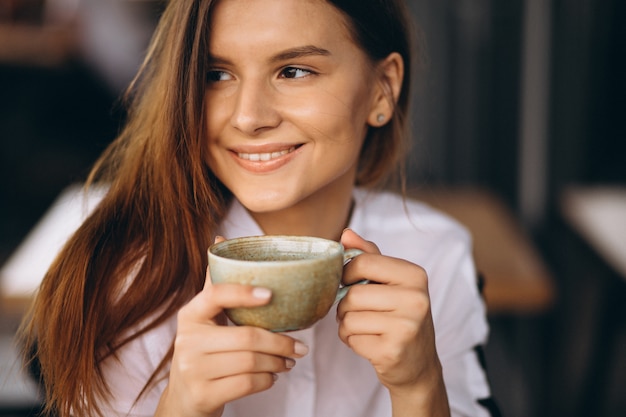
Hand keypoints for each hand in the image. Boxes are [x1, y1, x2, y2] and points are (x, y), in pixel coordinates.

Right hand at [155, 237, 308, 416]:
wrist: (182, 400)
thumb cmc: (202, 352)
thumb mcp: (203, 320)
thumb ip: (215, 286)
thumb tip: (221, 237)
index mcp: (189, 315)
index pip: (216, 295)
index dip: (245, 292)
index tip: (271, 294)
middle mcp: (187, 341)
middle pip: (247, 336)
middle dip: (281, 342)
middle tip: (301, 346)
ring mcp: (193, 370)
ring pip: (251, 362)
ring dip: (278, 362)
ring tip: (290, 360)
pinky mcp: (203, 394)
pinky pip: (247, 384)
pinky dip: (268, 380)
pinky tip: (273, 375)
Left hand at [337, 229, 447, 411]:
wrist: (419, 365)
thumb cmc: (400, 317)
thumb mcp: (391, 283)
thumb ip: (369, 256)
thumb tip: (346, 234)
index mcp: (415, 275)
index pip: (362, 262)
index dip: (346, 274)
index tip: (351, 283)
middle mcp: (416, 298)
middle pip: (352, 294)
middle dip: (345, 306)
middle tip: (360, 313)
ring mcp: (406, 326)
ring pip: (348, 318)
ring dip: (347, 325)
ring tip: (366, 329)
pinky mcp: (393, 351)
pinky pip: (351, 338)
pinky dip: (352, 342)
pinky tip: (371, 344)